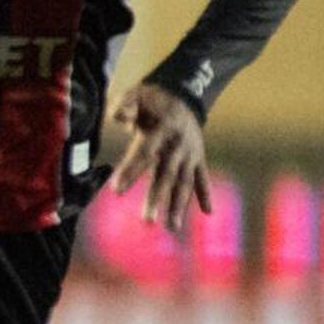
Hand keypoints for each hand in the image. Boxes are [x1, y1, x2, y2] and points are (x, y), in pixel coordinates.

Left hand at [101, 80, 209, 235]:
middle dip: (156, 198)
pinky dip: (206, 194)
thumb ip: (124, 106)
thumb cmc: (151, 100)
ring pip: (184, 182)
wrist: (183, 95)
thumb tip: (118, 120)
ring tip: (171, 227)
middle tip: (146, 222)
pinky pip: (203, 178)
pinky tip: (208, 213)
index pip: (144, 153)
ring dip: (178, 205)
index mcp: (161, 130)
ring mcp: (191, 154)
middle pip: (166, 175)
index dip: (130, 171)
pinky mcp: (199, 158)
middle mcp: (178, 145)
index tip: (116, 190)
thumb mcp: (136, 95)